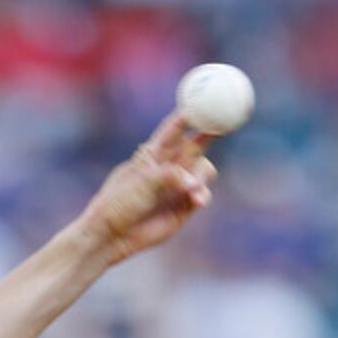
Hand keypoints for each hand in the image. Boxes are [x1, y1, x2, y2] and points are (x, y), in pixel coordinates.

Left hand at [78, 110, 216, 266]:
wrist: (110, 237)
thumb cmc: (118, 204)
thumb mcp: (141, 184)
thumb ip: (169, 176)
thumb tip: (191, 181)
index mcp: (153, 153)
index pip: (175, 127)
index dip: (191, 113)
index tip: (207, 100)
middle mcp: (168, 167)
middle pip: (196, 143)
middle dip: (212, 131)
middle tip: (227, 123)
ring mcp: (177, 186)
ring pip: (203, 169)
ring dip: (203, 174)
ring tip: (193, 187)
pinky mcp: (183, 206)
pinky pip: (202, 194)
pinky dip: (202, 194)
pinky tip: (198, 200)